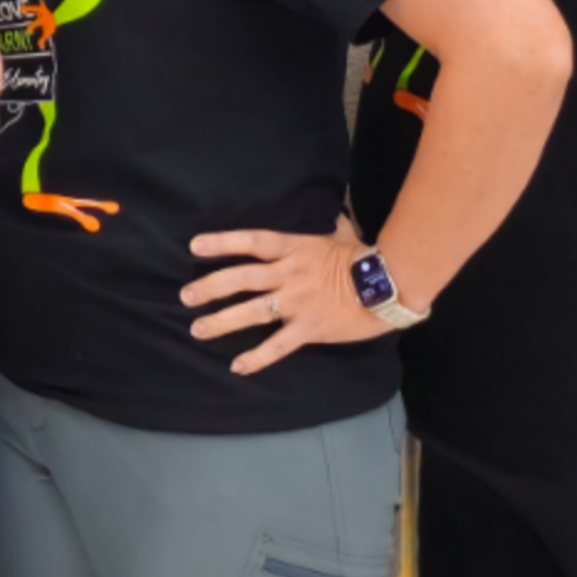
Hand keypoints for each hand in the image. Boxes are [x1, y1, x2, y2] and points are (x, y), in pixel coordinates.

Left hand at [182, 218, 388, 376]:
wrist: (391, 286)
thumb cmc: (365, 258)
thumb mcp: (343, 234)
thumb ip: (330, 224)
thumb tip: (332, 210)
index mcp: (295, 249)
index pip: (252, 242)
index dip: (223, 243)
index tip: (194, 246)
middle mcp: (290, 275)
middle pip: (242, 279)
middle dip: (211, 287)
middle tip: (185, 296)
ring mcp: (298, 303)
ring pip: (252, 312)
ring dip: (222, 322)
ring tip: (198, 329)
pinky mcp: (309, 329)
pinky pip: (278, 346)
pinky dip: (257, 358)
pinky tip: (237, 366)